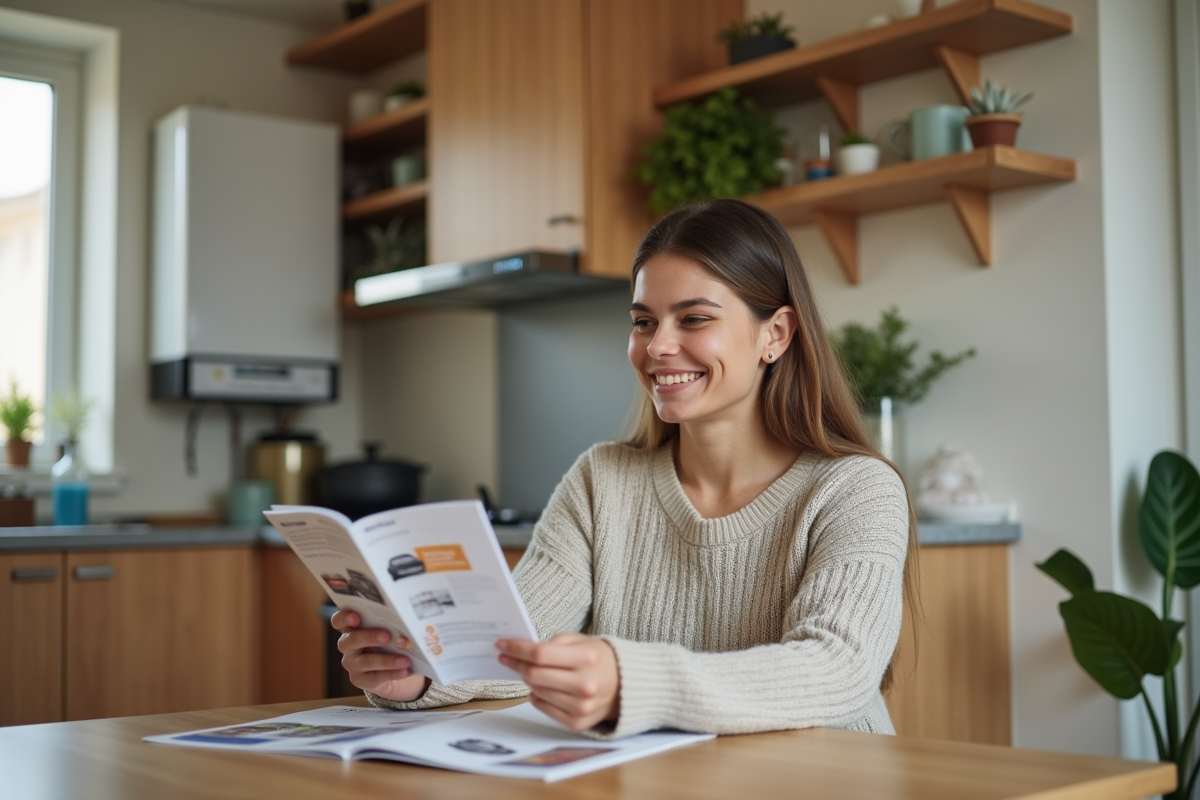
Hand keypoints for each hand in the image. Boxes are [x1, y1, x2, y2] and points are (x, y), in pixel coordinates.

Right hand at [331, 609, 429, 701]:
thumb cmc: (392, 643)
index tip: (356, 616)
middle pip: (352, 639)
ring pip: (365, 661)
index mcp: (352, 628)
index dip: (344, 618)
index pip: (339, 621)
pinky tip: (405, 671)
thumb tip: (407, 625)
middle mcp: (348, 645)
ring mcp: (352, 663)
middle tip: (387, 636)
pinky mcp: (359, 680)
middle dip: (369, 637)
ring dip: (386, 660)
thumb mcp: (391, 631)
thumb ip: (392, 626)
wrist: (395, 670)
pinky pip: (375, 677)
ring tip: (404, 660)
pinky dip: (392, 674)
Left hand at [497, 633, 619, 730]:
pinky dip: (537, 696)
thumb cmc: (599, 659)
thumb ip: (554, 644)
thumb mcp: (581, 641)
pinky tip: (539, 688)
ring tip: (529, 671)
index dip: (517, 649)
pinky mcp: (577, 721)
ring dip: (528, 680)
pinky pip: (544, 708)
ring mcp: (581, 706)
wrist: (625, 685)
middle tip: (507, 657)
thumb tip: (522, 649)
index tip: (502, 644)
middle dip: (516, 664)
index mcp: (586, 658)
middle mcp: (584, 684)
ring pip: (537, 692)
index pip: (541, 654)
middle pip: (535, 675)